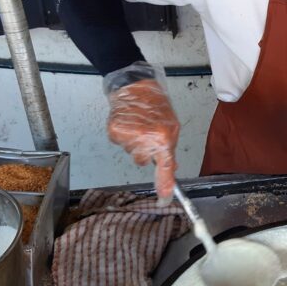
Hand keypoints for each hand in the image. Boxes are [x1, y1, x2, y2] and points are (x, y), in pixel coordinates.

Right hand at [106, 79, 179, 201]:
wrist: (136, 86)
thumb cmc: (156, 105)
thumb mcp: (171, 127)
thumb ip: (169, 150)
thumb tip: (171, 168)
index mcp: (163, 139)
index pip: (165, 168)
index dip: (164, 186)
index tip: (164, 199)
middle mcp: (145, 140)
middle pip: (143, 161)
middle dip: (145, 151)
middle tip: (148, 133)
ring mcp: (128, 137)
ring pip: (131, 152)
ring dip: (135, 143)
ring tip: (138, 125)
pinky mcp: (115, 132)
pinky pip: (120, 143)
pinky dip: (124, 136)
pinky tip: (129, 123)